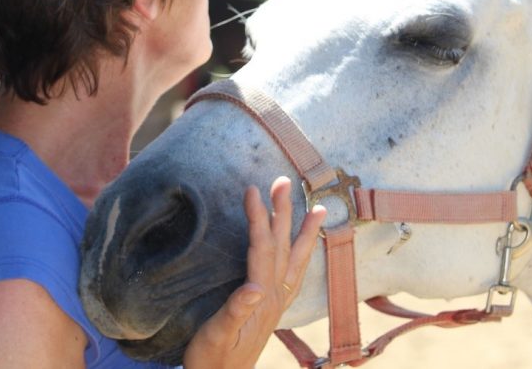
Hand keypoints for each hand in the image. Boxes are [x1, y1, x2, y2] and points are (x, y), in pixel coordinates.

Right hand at [183, 176, 325, 368]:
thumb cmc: (212, 359)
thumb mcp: (217, 335)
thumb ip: (236, 311)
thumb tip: (254, 288)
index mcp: (260, 297)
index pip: (261, 248)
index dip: (257, 218)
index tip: (251, 189)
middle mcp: (273, 295)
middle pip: (281, 246)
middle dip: (284, 212)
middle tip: (284, 181)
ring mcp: (277, 302)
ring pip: (294, 259)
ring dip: (303, 231)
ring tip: (318, 208)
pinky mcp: (273, 308)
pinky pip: (293, 273)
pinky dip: (301, 255)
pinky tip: (303, 247)